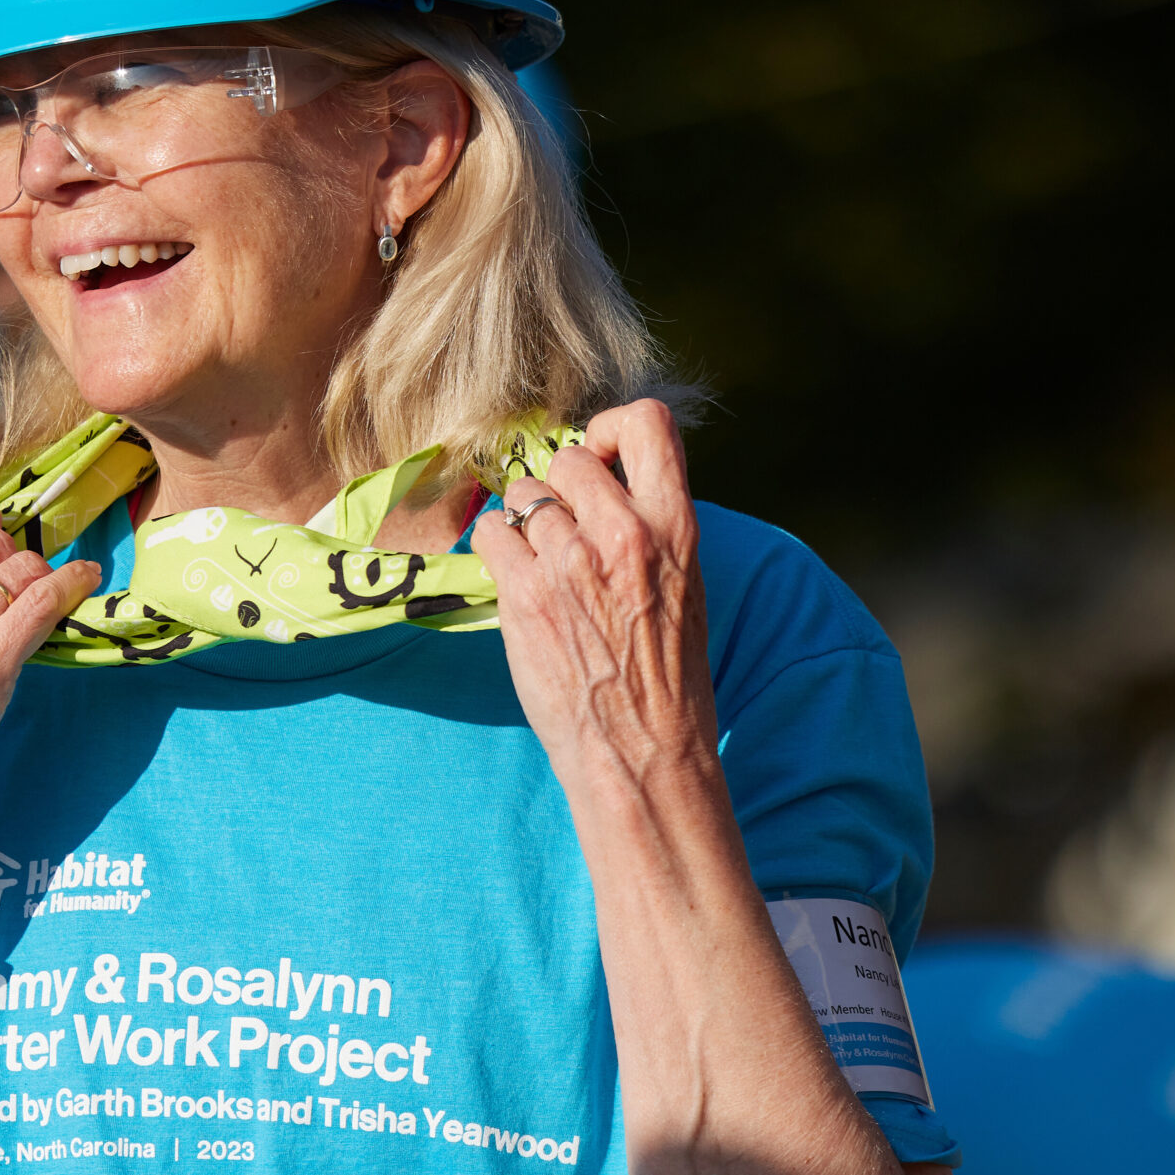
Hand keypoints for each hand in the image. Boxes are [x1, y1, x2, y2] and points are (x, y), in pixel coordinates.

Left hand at [472, 401, 720, 807]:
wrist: (642, 750)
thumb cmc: (666, 677)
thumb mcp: (684, 586)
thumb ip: (650, 528)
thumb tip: (605, 485)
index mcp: (675, 527)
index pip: (648, 424)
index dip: (612, 428)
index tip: (602, 457)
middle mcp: (623, 534)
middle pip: (568, 458)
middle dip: (559, 488)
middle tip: (563, 529)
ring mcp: (570, 562)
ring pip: (523, 494)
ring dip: (525, 522)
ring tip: (541, 565)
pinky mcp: (525, 594)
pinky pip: (490, 533)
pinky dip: (496, 549)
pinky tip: (516, 580)